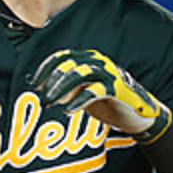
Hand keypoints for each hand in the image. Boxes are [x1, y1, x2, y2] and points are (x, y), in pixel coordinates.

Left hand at [30, 49, 170, 143]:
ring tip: (51, 102)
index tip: (34, 84)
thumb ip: (67, 89)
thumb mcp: (83, 93)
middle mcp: (97, 62)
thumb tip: (41, 91)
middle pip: (68, 65)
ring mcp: (108, 74)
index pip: (61, 57)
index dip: (46, 69)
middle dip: (51, 81)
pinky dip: (79, 101)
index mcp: (88, 59)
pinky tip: (68, 111)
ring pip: (79, 74)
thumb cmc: (107, 103)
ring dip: (61, 88)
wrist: (138, 115)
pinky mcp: (116, 88)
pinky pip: (94, 91)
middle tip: (42, 97)